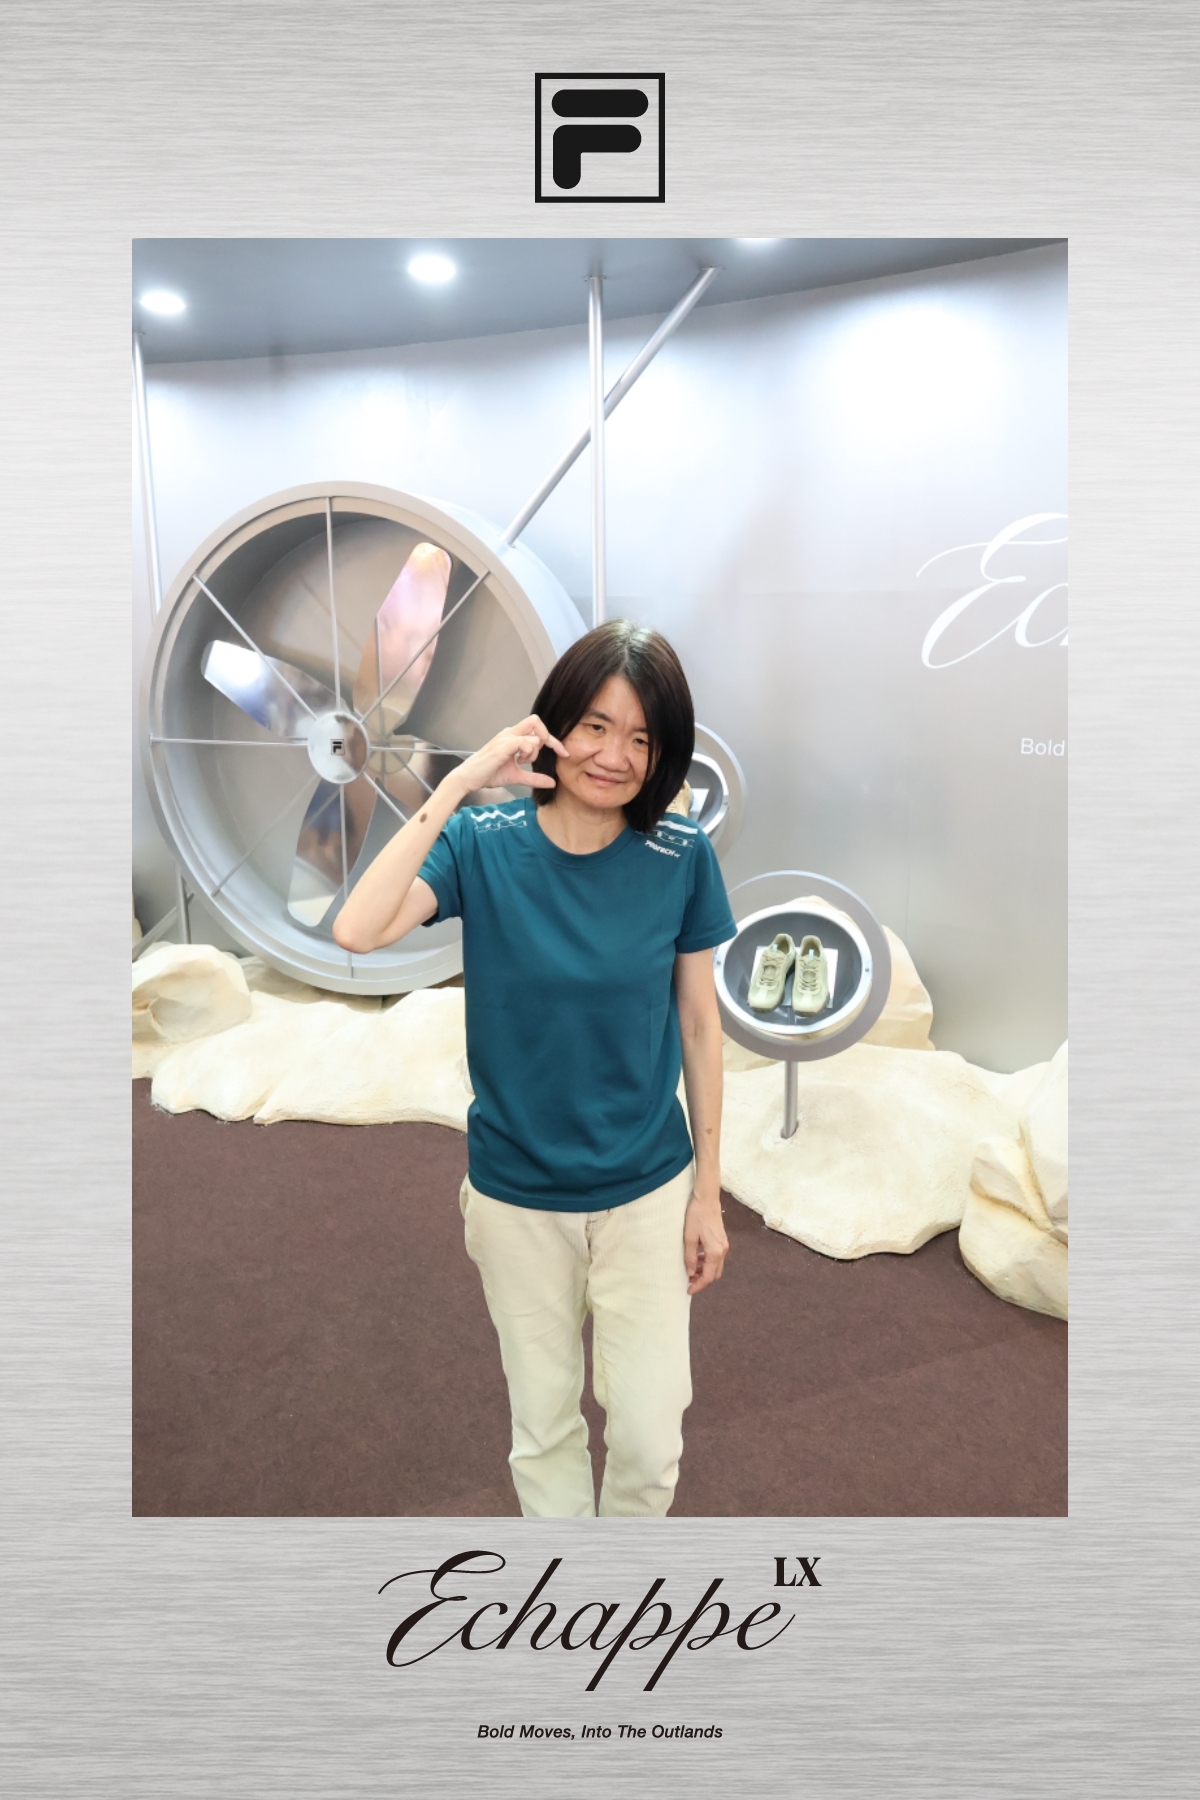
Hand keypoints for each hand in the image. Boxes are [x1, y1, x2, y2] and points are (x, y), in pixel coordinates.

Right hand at [453, 714, 568, 795]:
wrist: (468, 778)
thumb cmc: (488, 774)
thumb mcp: (517, 776)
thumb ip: (534, 778)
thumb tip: (552, 782)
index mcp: (513, 736)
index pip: (537, 729)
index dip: (553, 740)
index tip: (563, 753)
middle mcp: (510, 733)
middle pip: (536, 720)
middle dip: (547, 738)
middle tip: (541, 756)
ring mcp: (505, 738)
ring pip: (533, 734)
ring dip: (534, 751)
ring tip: (523, 762)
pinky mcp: (502, 745)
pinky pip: (524, 742)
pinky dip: (527, 752)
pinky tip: (519, 761)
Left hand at [684, 1190, 728, 1294]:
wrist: (707, 1199)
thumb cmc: (696, 1216)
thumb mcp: (689, 1238)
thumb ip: (691, 1257)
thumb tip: (691, 1273)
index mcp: (715, 1252)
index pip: (708, 1277)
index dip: (698, 1286)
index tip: (689, 1290)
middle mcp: (723, 1250)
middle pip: (715, 1274)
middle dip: (702, 1280)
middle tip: (689, 1282)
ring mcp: (724, 1245)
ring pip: (716, 1266)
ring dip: (705, 1271)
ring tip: (691, 1270)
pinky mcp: (722, 1240)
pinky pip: (716, 1257)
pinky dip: (707, 1262)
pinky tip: (697, 1257)